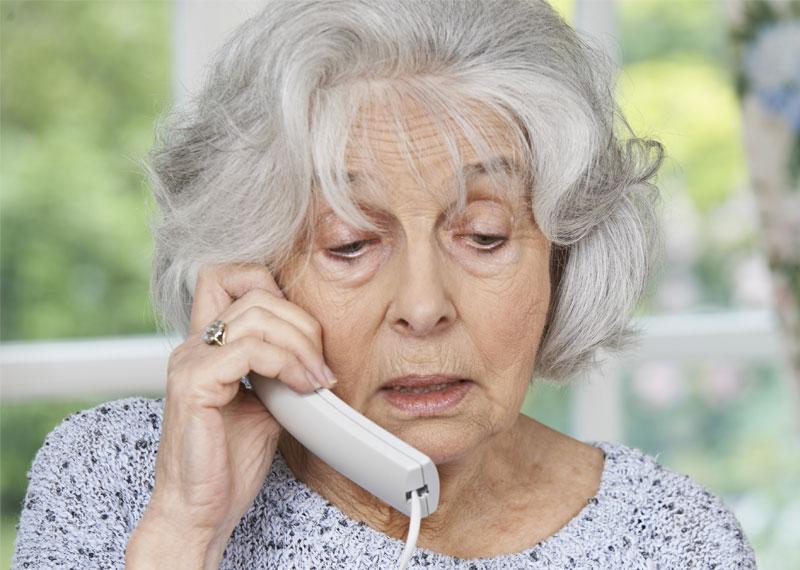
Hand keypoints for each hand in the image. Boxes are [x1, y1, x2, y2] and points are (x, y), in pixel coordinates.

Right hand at [126, 262, 336, 568]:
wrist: (202, 511)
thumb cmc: (230, 463)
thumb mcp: (266, 403)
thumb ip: (278, 368)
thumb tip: (314, 350)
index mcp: (207, 346)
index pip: (228, 276)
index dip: (273, 288)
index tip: (304, 335)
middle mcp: (193, 346)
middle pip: (255, 291)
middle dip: (302, 323)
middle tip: (321, 366)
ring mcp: (190, 361)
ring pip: (257, 315)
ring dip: (301, 345)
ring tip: (317, 381)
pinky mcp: (193, 384)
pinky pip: (248, 349)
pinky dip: (286, 363)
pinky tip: (302, 388)